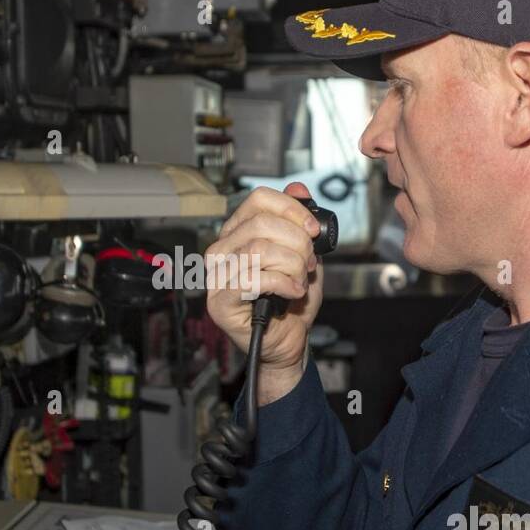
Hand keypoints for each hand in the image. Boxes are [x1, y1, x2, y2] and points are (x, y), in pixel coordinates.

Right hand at [205, 182, 323, 381]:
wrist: (287, 341)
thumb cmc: (291, 301)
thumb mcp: (303, 255)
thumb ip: (299, 223)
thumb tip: (299, 188)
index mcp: (238, 233)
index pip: (258, 200)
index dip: (291, 209)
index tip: (313, 229)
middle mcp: (222, 250)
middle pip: (260, 224)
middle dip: (296, 242)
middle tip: (308, 262)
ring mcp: (216, 276)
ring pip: (259, 250)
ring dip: (292, 265)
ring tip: (300, 280)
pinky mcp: (219, 301)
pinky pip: (254, 279)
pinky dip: (284, 284)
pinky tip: (292, 293)